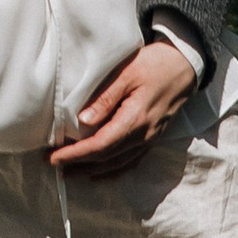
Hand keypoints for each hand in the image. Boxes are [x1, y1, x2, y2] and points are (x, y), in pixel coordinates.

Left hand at [52, 35, 199, 179]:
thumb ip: (105, 98)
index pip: (100, 145)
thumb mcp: (126, 74)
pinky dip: (112, 171)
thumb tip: (83, 120)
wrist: (184, 66)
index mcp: (135, 119)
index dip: (75, 154)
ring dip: (92, 171)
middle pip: (106, 159)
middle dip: (78, 164)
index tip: (54, 158)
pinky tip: (98, 173)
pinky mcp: (153, 138)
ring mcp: (150, 140)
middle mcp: (144, 136)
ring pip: (118, 164)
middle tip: (53, 166)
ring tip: (69, 173)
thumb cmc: (154, 64)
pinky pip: (130, 162)